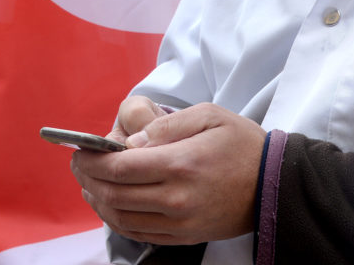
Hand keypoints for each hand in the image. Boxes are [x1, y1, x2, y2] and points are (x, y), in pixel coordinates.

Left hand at [71, 103, 266, 245]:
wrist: (274, 185)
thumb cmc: (241, 144)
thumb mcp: (209, 115)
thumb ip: (167, 125)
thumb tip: (131, 141)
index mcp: (181, 163)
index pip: (120, 167)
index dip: (91, 160)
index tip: (79, 151)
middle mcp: (176, 199)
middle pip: (114, 193)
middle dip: (88, 178)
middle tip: (78, 164)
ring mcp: (179, 223)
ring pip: (121, 218)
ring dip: (97, 200)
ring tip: (88, 184)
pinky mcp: (183, 237)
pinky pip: (138, 233)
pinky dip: (116, 220)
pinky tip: (109, 204)